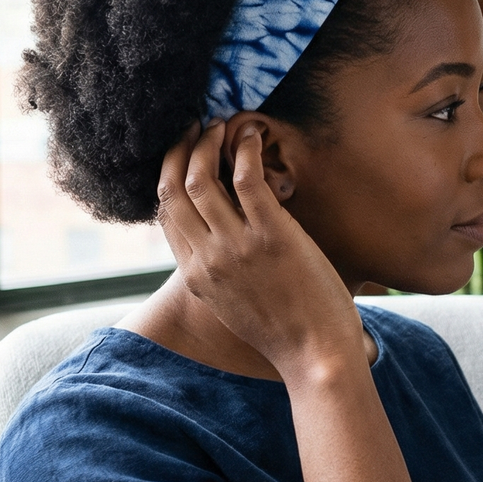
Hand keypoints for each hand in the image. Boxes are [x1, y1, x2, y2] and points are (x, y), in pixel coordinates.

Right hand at [156, 122, 365, 381]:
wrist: (317, 357)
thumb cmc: (286, 334)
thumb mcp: (235, 307)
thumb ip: (221, 274)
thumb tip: (223, 244)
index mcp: (195, 276)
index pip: (165, 214)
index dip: (168, 175)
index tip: (181, 152)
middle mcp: (207, 258)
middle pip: (172, 189)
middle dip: (179, 150)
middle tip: (195, 127)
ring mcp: (236, 246)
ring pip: (201, 178)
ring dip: (208, 143)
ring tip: (221, 124)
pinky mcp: (271, 235)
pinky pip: (246, 178)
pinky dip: (245, 149)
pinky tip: (252, 133)